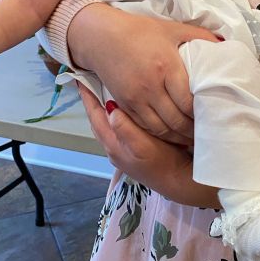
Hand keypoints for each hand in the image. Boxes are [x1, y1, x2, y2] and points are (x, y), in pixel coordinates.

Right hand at [67, 4, 218, 144]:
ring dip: (178, 137)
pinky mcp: (124, 104)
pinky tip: (172, 134)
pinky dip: (161, 135)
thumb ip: (200, 36)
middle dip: (193, 130)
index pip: (189, 101)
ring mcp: (136, 98)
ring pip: (161, 129)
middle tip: (206, 133)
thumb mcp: (172, 29)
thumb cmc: (140, 31)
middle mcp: (151, 86)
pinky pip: (145, 127)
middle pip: (177, 120)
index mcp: (167, 67)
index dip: (202, 113)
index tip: (213, 116)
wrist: (102, 36)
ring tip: (192, 138)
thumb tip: (224, 44)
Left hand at [78, 84, 218, 206]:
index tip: (81, 79)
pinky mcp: (133, 151)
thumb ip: (126, 129)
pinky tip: (126, 109)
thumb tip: (110, 109)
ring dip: (105, 109)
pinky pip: (119, 129)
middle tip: (93, 81)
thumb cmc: (162, 162)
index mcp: (113, 145)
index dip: (88, 98)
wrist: (178, 181)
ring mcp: (123, 151)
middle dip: (93, 102)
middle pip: (98, 121)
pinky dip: (117, 116)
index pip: (95, 117)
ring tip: (106, 91)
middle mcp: (114, 148)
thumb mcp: (143, 146)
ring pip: (108, 125)